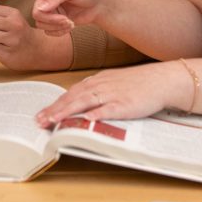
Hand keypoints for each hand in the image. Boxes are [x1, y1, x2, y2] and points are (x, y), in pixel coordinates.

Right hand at [0, 0, 107, 35]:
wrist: (99, 5)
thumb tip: (41, 8)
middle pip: (35, 14)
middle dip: (51, 19)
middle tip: (66, 20)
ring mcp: (49, 12)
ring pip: (41, 24)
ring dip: (56, 26)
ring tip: (70, 22)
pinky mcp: (54, 23)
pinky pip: (48, 32)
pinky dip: (59, 32)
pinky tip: (69, 27)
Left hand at [34, 62, 179, 127]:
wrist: (161, 80)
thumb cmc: (138, 83)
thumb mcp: (112, 83)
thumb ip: (96, 93)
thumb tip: (79, 105)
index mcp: (97, 81)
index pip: (71, 93)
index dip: (55, 104)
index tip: (42, 114)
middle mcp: (101, 86)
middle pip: (73, 98)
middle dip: (55, 110)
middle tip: (40, 121)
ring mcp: (113, 94)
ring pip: (86, 102)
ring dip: (68, 112)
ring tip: (54, 121)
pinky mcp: (126, 103)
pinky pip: (109, 109)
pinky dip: (97, 113)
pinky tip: (87, 119)